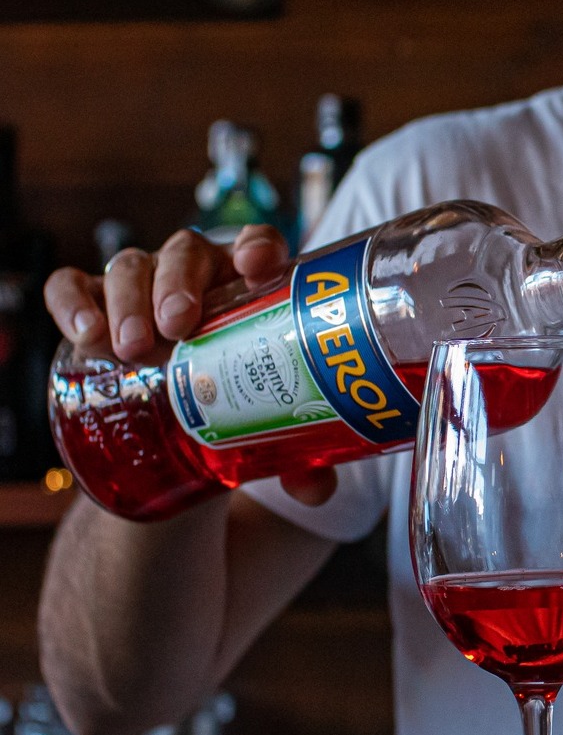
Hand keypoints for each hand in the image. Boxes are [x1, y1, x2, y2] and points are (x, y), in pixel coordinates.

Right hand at [43, 225, 335, 506]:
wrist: (176, 434)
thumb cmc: (238, 408)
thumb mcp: (269, 426)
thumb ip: (299, 454)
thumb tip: (318, 489)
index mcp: (248, 287)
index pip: (255, 245)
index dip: (256, 245)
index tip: (258, 266)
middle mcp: (196, 278)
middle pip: (187, 253)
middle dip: (179, 283)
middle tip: (178, 325)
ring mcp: (142, 289)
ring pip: (131, 267)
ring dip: (129, 300)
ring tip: (131, 346)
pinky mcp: (93, 308)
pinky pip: (72, 287)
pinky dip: (73, 302)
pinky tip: (85, 334)